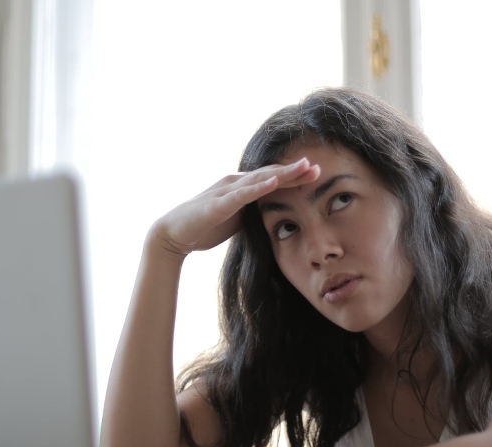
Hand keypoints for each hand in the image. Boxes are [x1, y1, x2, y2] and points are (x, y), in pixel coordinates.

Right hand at [150, 159, 320, 257]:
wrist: (173, 235)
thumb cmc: (204, 226)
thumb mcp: (236, 219)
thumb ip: (253, 213)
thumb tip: (273, 216)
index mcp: (240, 187)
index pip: (272, 179)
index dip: (294, 176)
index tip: (318, 174)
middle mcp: (235, 183)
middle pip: (270, 174)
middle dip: (295, 171)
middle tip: (318, 167)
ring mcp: (226, 191)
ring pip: (259, 180)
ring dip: (282, 173)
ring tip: (303, 167)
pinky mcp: (217, 204)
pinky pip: (241, 195)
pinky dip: (258, 188)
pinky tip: (273, 183)